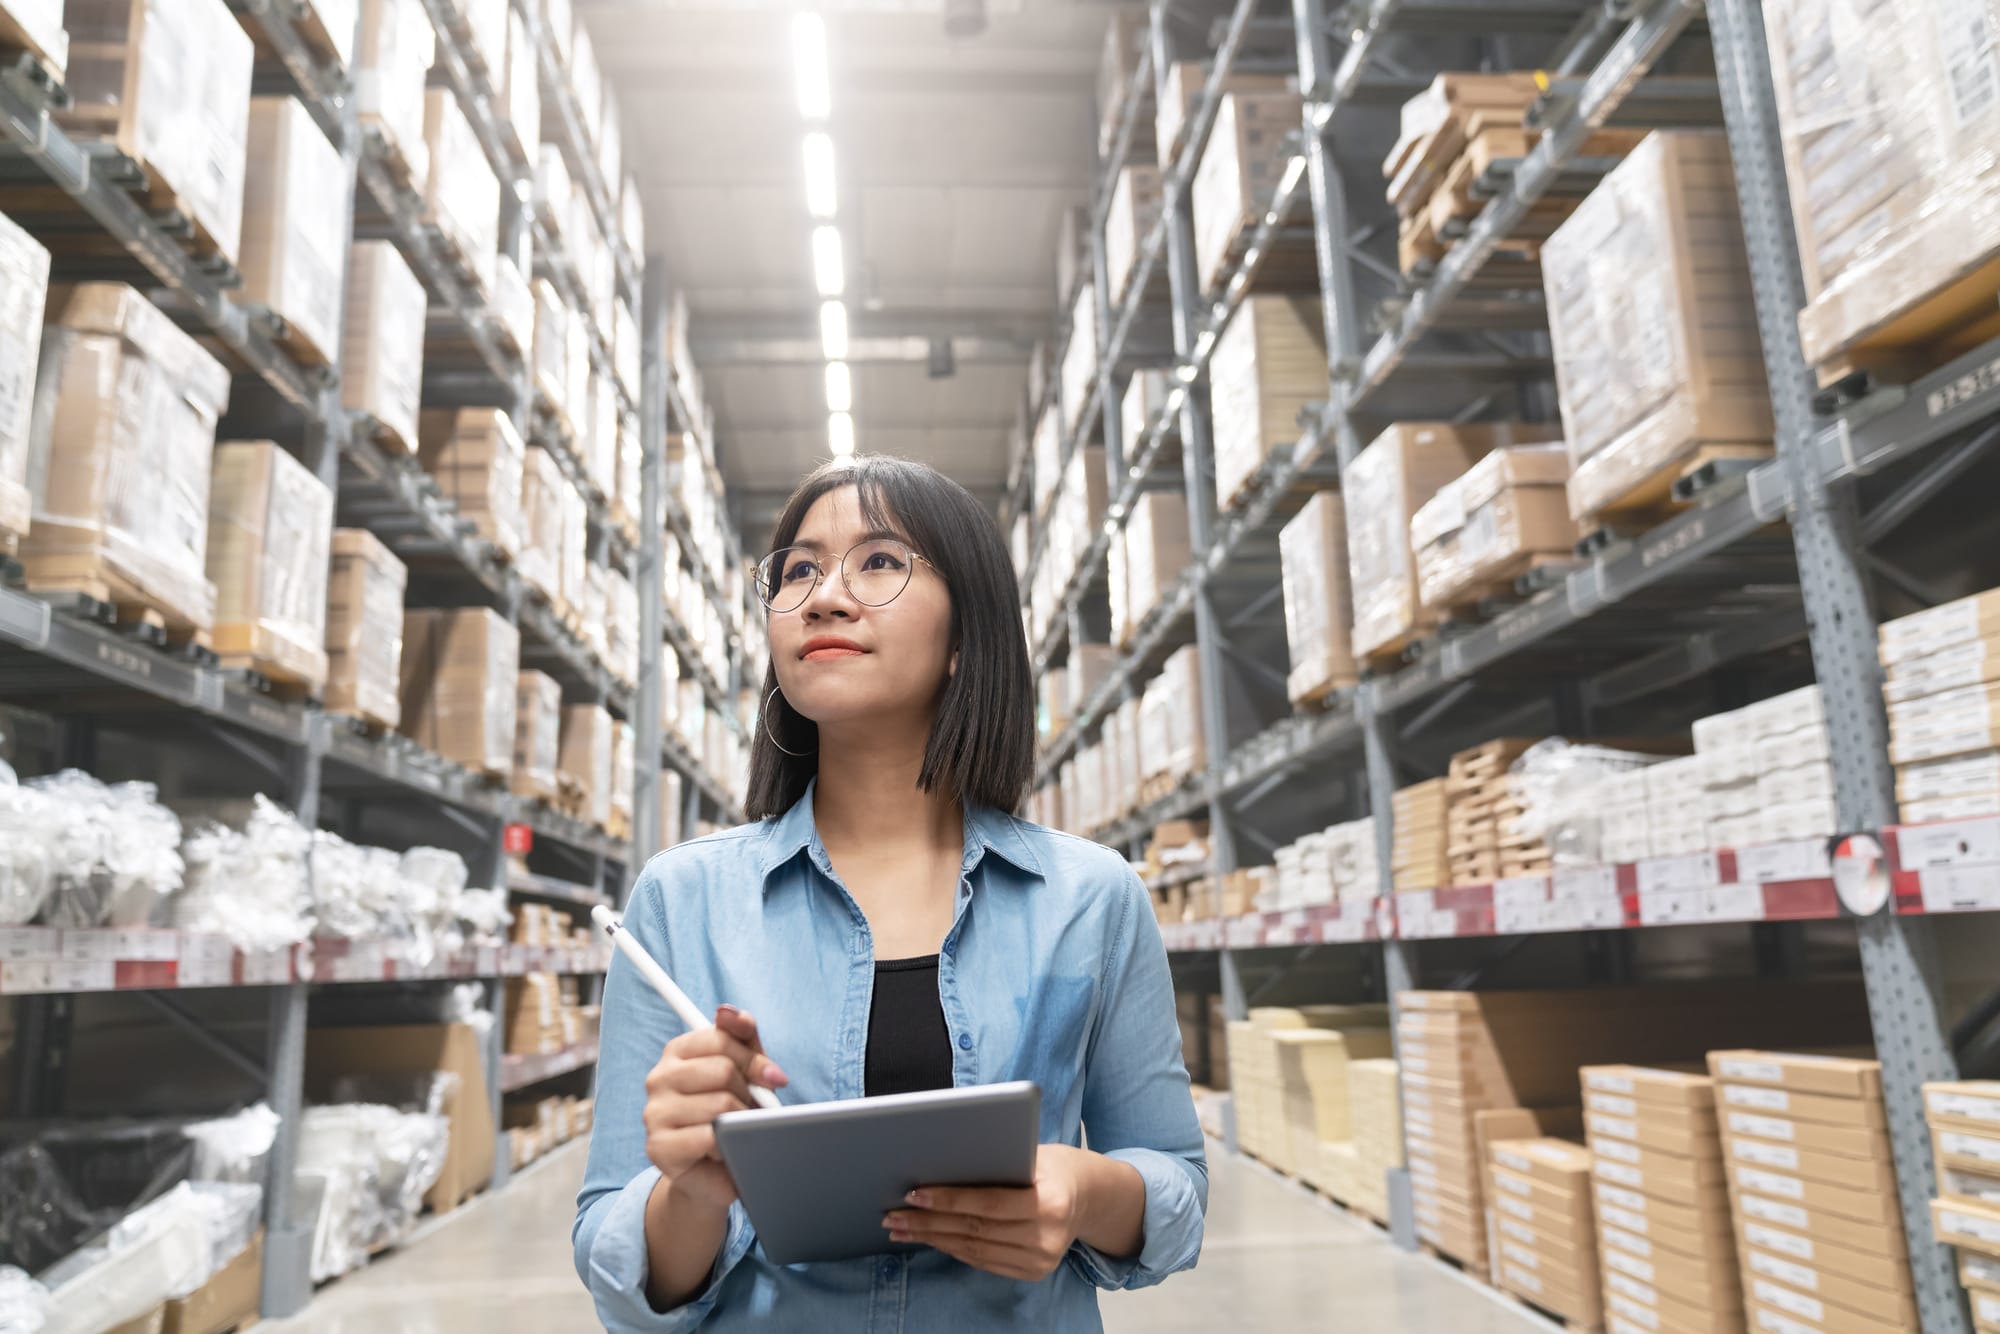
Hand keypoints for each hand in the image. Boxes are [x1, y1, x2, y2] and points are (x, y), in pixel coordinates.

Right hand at [642, 1005, 788, 1211]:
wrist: (716, 1174)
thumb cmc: (732, 1115)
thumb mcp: (745, 1069)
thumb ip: (742, 1036)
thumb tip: (731, 1012)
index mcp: (677, 1052)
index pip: (721, 1037)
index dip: (753, 1058)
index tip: (773, 1077)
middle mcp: (658, 1078)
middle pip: (722, 1069)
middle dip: (750, 1091)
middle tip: (752, 1109)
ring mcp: (654, 1113)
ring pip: (720, 1103)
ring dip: (742, 1121)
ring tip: (738, 1130)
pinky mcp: (658, 1147)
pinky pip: (710, 1137)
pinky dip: (729, 1145)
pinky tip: (726, 1150)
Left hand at [883, 1144, 1089, 1280]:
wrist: (1088, 1196)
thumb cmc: (1052, 1166)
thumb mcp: (1032, 1154)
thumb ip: (995, 1163)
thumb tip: (938, 1164)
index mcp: (1049, 1202)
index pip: (988, 1203)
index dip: (948, 1200)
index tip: (914, 1194)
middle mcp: (1047, 1237)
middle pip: (975, 1230)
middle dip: (928, 1222)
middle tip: (893, 1214)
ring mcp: (1041, 1260)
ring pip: (974, 1250)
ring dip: (933, 1239)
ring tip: (901, 1228)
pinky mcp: (1033, 1272)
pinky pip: (984, 1262)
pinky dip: (953, 1249)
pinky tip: (930, 1239)